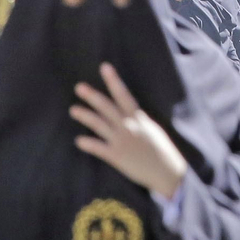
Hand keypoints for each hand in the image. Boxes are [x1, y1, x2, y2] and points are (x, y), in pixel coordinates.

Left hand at [70, 63, 187, 200]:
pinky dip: (89, 144)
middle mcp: (129, 126)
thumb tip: (130, 111)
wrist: (167, 172)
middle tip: (79, 87)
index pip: (124, 95)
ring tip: (73, 109)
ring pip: (100, 125)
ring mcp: (122, 141)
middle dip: (93, 97)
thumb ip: (139, 120)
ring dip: (86, 116)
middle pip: (107, 108)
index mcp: (139, 118)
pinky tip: (78, 140)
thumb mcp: (153, 129)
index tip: (104, 67)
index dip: (114, 81)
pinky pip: (99, 148)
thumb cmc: (162, 150)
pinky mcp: (117, 157)